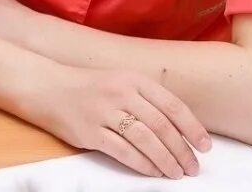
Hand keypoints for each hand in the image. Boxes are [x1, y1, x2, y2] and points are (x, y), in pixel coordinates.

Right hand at [30, 64, 211, 178]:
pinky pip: (123, 152)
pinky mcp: (90, 132)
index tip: (205, 146)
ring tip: (176, 173)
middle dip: (182, 150)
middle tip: (192, 167)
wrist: (46, 87)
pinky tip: (153, 172)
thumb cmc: (86, 86)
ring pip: (146, 140)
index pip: (171, 105)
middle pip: (161, 125)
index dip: (192, 128)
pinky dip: (143, 164)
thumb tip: (177, 127)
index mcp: (132, 78)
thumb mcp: (118, 80)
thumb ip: (144, 98)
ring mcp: (104, 112)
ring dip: (166, 160)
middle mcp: (120, 92)